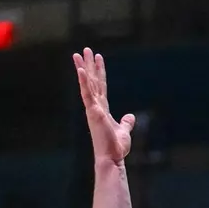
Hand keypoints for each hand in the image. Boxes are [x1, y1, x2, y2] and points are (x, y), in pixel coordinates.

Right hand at [73, 47, 133, 164]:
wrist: (111, 158)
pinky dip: (83, 82)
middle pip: (92, 81)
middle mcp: (96, 106)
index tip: (98, 58)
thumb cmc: (116, 147)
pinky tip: (80, 70)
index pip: (100, 86)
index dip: (99, 71)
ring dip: (83, 68)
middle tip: (86, 49)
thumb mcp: (124, 130)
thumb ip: (126, 122)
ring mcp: (93, 108)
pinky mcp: (93, 112)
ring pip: (87, 84)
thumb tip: (130, 117)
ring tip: (79, 54)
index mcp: (102, 109)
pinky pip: (87, 94)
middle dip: (89, 65)